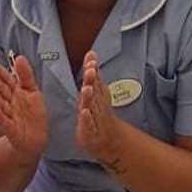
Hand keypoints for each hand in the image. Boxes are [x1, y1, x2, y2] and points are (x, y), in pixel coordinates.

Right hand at [0, 56, 48, 164]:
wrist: (35, 139)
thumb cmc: (33, 115)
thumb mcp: (33, 91)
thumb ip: (26, 75)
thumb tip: (19, 57)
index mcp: (15, 92)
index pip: (6, 79)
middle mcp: (10, 103)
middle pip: (0, 89)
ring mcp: (9, 116)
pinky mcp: (11, 130)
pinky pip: (5, 122)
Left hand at [76, 53, 125, 168]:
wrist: (107, 138)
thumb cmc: (99, 113)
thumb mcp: (97, 92)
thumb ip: (93, 74)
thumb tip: (91, 53)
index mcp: (96, 94)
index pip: (94, 78)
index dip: (92, 67)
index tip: (91, 56)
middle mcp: (96, 103)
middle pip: (94, 90)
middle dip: (92, 79)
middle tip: (90, 69)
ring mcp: (94, 117)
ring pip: (91, 105)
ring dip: (89, 97)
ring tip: (87, 88)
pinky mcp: (89, 130)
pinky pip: (88, 124)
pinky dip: (87, 118)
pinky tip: (84, 112)